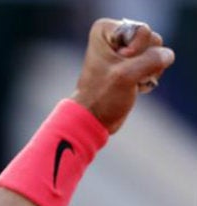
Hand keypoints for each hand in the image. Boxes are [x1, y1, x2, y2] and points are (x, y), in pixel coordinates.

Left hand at [72, 18, 174, 133]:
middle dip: (144, 61)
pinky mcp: (134, 62)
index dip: (136, 51)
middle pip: (152, 40)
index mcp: (105, 31)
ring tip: (130, 82)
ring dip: (149, 71)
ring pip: (157, 52)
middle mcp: (116, 35)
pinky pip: (157, 62)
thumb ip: (151, 60)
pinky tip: (135, 85)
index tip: (118, 64)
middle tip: (125, 76)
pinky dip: (150, 76)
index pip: (142, 31)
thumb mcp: (126, 76)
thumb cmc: (102, 96)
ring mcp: (126, 48)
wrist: (95, 117)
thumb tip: (167, 55)